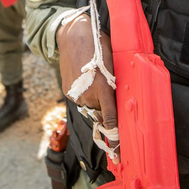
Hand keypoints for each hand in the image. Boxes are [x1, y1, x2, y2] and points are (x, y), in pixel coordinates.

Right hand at [57, 14, 116, 131]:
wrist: (73, 35)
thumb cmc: (98, 46)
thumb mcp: (114, 63)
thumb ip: (116, 84)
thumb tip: (121, 99)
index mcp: (103, 89)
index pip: (110, 119)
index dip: (114, 137)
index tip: (118, 153)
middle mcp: (88, 95)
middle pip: (101, 113)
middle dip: (106, 107)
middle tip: (107, 90)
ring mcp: (75, 94)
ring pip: (90, 106)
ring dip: (95, 100)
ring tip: (95, 80)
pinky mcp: (67, 91)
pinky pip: (80, 99)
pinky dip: (85, 93)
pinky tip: (86, 79)